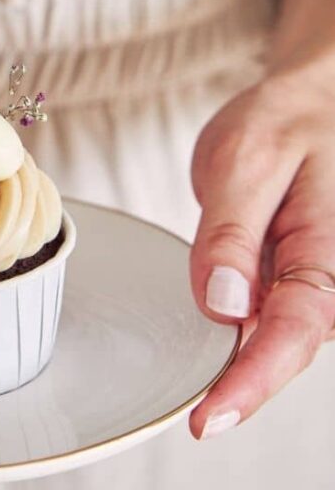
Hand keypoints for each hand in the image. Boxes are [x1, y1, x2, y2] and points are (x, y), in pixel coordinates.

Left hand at [188, 71, 334, 438]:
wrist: (313, 100)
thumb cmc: (286, 120)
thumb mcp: (245, 160)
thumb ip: (231, 233)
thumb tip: (221, 306)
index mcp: (330, 250)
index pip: (293, 331)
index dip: (251, 381)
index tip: (209, 418)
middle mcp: (331, 275)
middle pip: (287, 347)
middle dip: (243, 385)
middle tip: (198, 419)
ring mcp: (314, 278)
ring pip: (276, 338)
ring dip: (240, 364)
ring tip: (203, 392)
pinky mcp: (293, 275)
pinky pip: (267, 317)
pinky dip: (238, 336)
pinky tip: (209, 348)